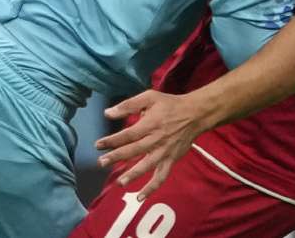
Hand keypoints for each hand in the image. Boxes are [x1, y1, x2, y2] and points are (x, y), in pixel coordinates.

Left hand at [95, 90, 210, 201]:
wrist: (196, 114)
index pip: (128, 134)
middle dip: (117, 157)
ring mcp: (165, 151)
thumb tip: (107, 113)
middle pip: (135, 150)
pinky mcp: (171, 159)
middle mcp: (157, 139)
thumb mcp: (150, 97)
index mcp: (151, 124)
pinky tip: (140, 197)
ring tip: (119, 182)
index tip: (98, 145)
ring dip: (133, 174)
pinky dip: (152, 187)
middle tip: (101, 163)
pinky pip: (161, 176)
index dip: (112, 140)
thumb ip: (128, 105)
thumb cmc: (170, 105)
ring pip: (148, 165)